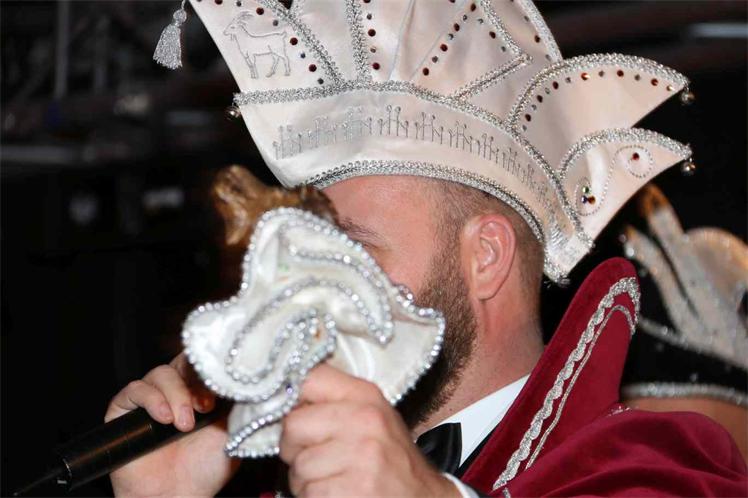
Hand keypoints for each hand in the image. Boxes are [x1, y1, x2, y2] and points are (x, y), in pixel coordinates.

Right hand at [105, 352, 239, 496]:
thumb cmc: (205, 469)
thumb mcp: (233, 429)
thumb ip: (238, 400)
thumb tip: (250, 376)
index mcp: (201, 391)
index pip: (203, 362)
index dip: (211, 370)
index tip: (222, 391)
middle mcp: (175, 391)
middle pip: (182, 362)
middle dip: (195, 381)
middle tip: (206, 406)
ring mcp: (150, 400)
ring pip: (160, 373)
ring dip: (176, 395)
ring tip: (185, 423)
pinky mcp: (124, 411)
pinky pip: (134, 389)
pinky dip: (151, 400)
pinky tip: (164, 419)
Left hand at [280, 364, 460, 497]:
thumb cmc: (390, 459)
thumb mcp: (372, 416)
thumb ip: (332, 401)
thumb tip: (281, 395)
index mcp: (365, 395)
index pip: (308, 378)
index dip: (290, 398)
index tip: (294, 413)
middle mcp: (365, 420)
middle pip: (293, 425)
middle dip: (294, 447)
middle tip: (315, 456)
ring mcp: (361, 456)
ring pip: (298, 466)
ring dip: (306, 480)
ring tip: (333, 478)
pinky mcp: (355, 489)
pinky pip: (308, 493)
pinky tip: (338, 494)